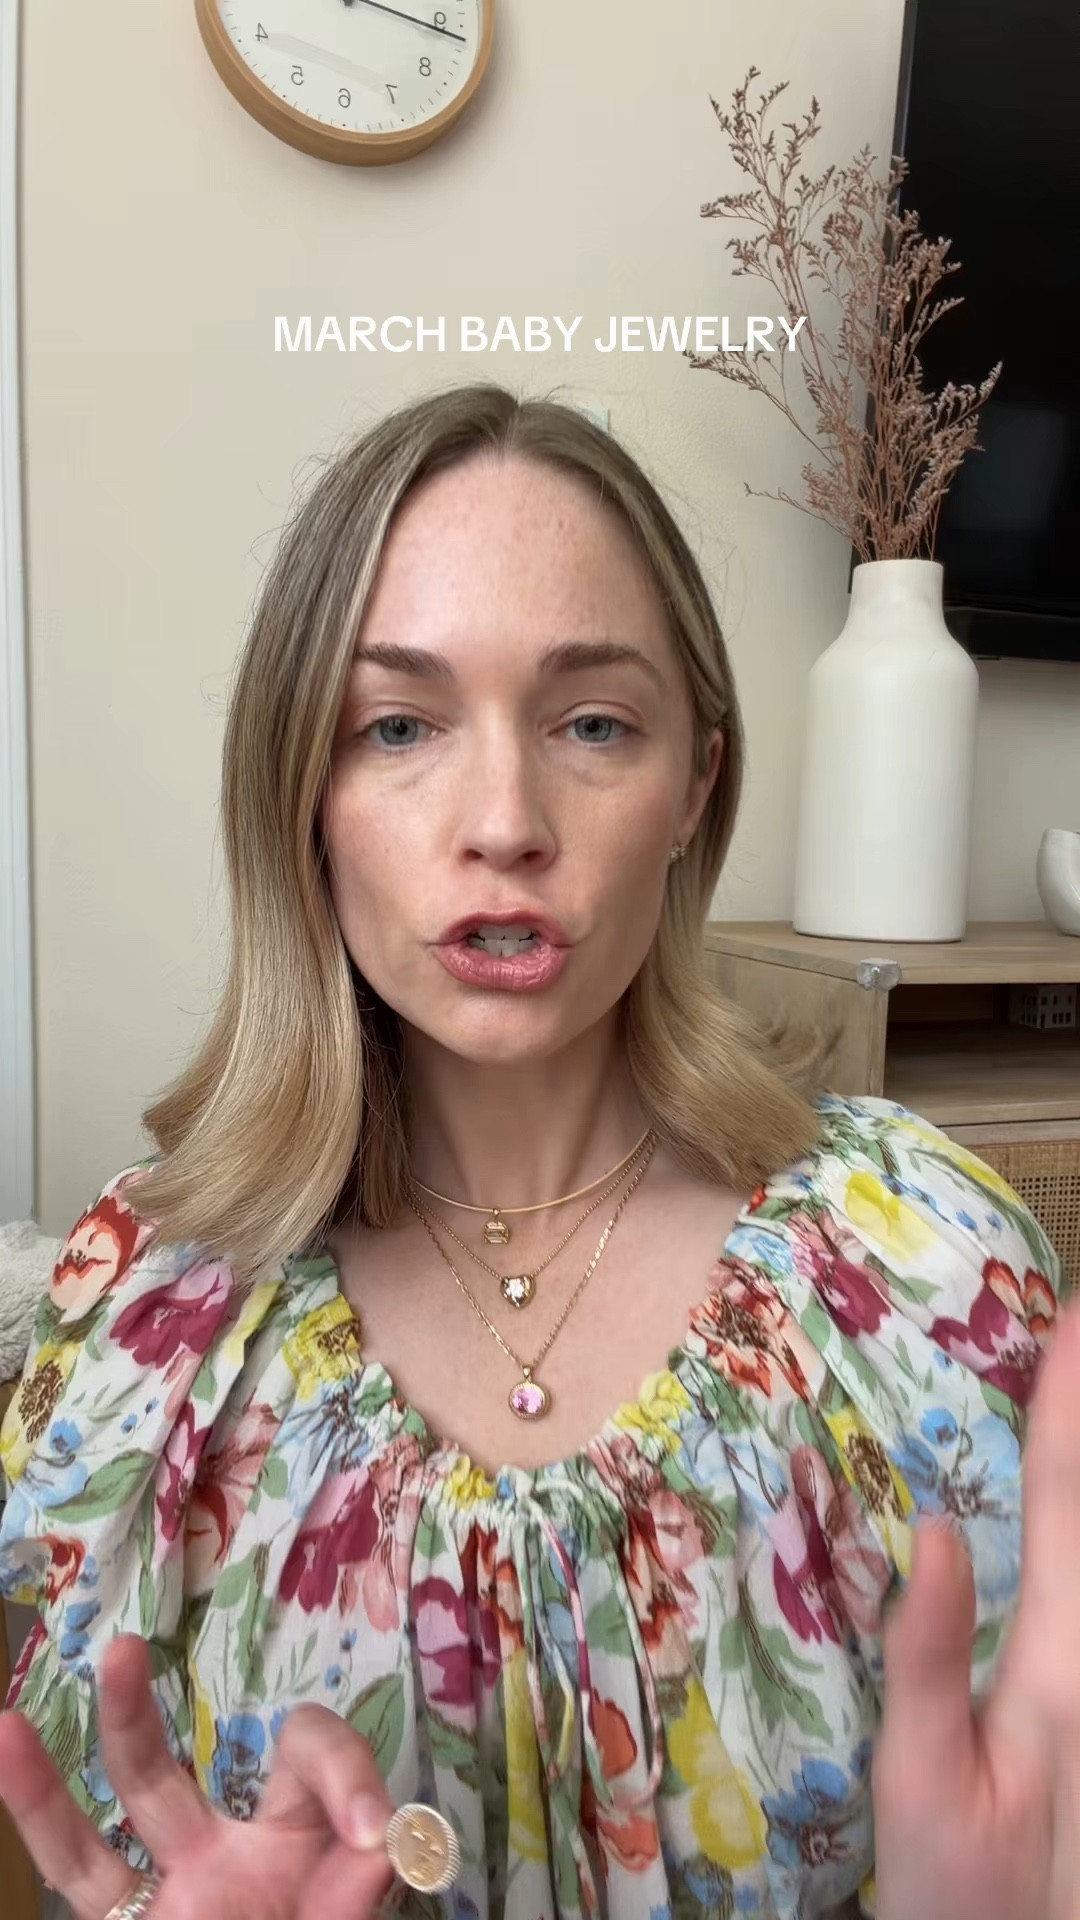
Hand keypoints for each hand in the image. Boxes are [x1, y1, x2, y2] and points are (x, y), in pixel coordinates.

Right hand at [0, 1635, 394, 1919]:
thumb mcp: (346, 1918)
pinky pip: (78, 1892)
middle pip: (165, 1778)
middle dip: (135, 1716)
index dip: (344, 1774)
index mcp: (297, 1842)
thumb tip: (384, 1841)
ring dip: (41, 1793)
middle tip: (121, 1651)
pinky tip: (10, 1778)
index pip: (309, 1755)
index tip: (375, 1837)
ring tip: (2, 1730)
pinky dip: (43, 1838)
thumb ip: (358, 1886)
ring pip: (87, 1849)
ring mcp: (164, 1907)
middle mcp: (219, 1860)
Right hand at [873, 1292, 1079, 1919]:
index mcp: (1057, 1657)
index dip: (1068, 1402)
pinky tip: (1063, 1506)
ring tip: (1074, 1392)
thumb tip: (933, 1526)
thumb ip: (930, 1661)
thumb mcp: (923, 1789)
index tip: (1077, 1315)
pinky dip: (1078, 1521)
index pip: (1064, 1500)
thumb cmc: (962, 1891)